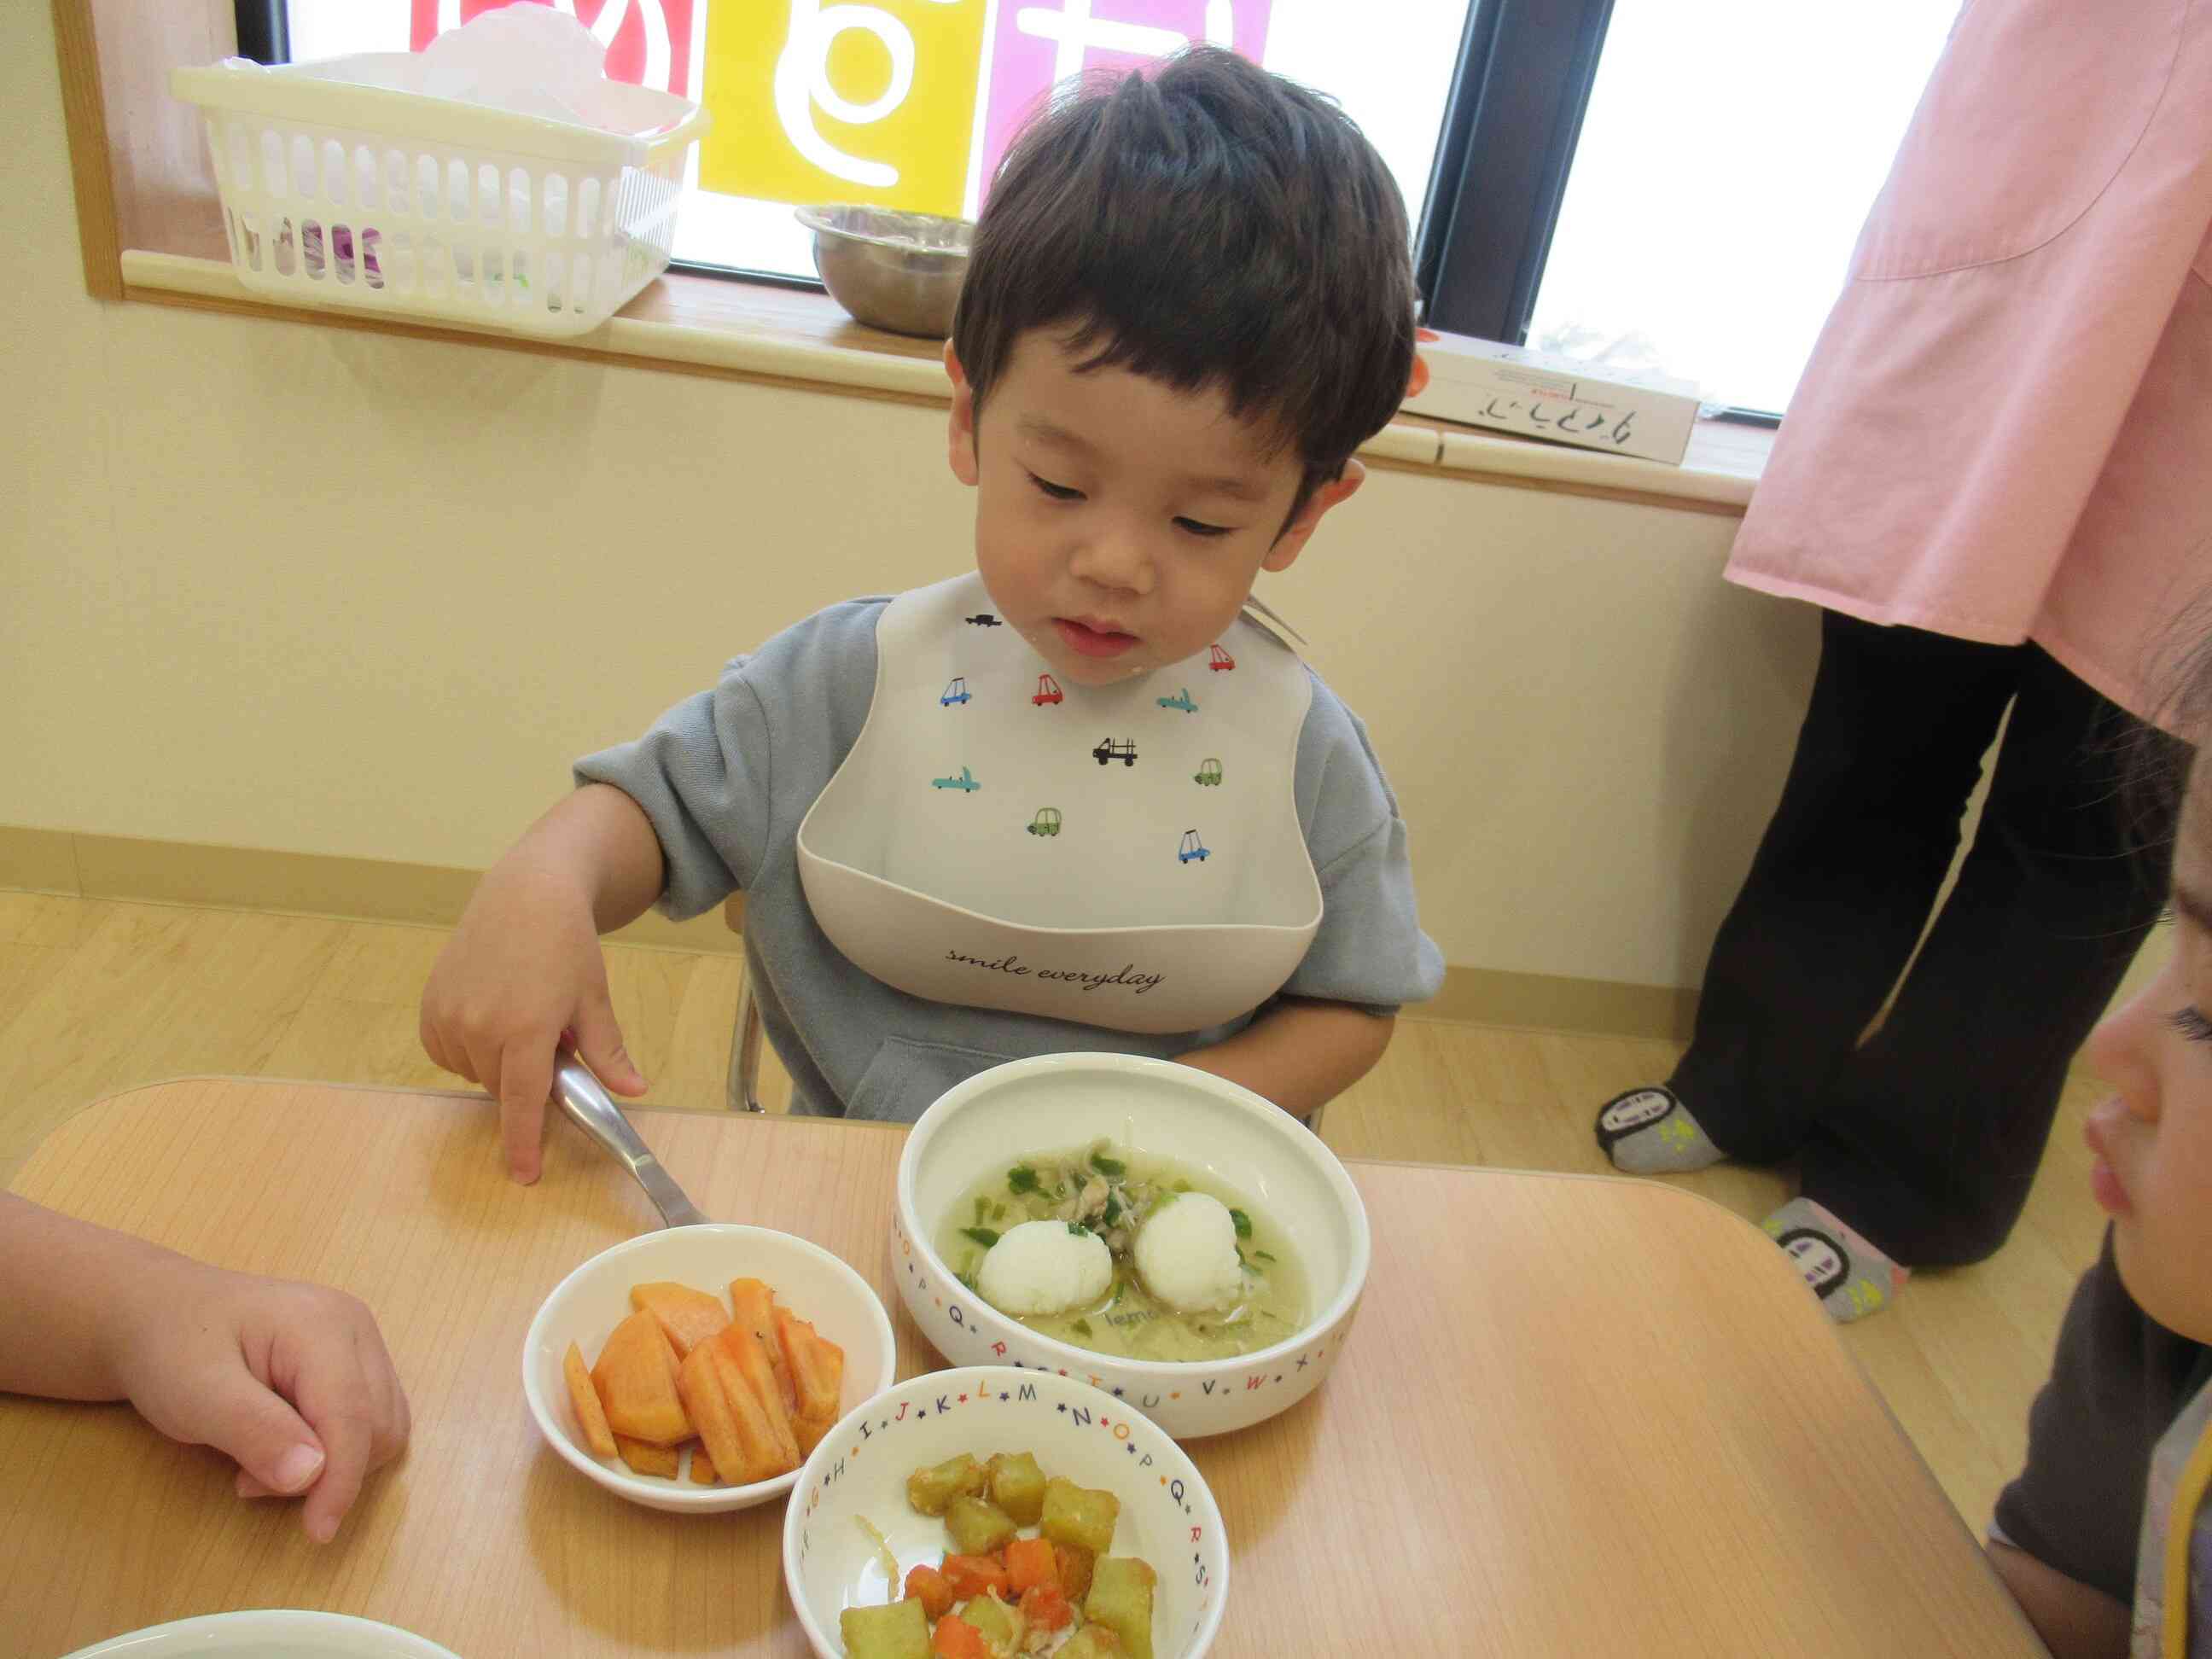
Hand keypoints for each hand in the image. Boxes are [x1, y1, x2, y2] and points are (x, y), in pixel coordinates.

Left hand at [109, 1257, 408, 1542]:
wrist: (155, 1312)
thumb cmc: (169, 1349)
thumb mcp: (196, 1394)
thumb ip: (256, 1431)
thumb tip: (312, 1475)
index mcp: (323, 1326)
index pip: (354, 1415)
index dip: (342, 1480)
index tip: (317, 1533)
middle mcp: (356, 1328)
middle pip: (379, 1425)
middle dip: (329, 1472)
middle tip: (248, 1481)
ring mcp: (360, 1342)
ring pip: (383, 1427)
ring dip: (333, 1466)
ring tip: (260, 1465)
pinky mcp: (354, 1361)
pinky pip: (369, 1421)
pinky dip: (335, 1452)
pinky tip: (283, 1450)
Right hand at [420, 863, 646, 1181]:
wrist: (524, 896)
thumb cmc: (566, 946)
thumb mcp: (593, 999)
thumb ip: (607, 1052)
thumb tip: (633, 1091)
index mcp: (526, 1028)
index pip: (522, 1102)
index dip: (523, 1143)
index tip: (524, 1174)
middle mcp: (480, 1026)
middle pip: (503, 1089)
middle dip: (526, 1078)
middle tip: (550, 1038)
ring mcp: (449, 1016)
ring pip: (475, 1073)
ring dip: (497, 1062)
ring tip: (521, 1015)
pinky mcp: (429, 1007)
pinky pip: (447, 1053)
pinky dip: (468, 1047)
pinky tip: (490, 1014)